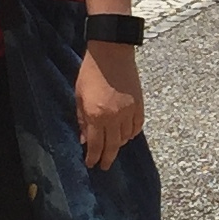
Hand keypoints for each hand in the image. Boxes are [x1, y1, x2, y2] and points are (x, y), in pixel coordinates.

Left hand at [76, 42, 143, 170]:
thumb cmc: (90, 72)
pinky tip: (126, 135)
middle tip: (104, 166)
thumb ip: (82, 120)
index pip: (95, 145)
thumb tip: (84, 139)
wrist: (111, 53)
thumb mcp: (79, 96)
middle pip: (113, 146)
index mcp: (96, 115)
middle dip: (107, 158)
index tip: (91, 164)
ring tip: (113, 147)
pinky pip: (137, 126)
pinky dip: (132, 133)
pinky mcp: (139, 105)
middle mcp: (114, 117)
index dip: (93, 157)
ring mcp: (129, 111)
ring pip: (126, 138)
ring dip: (119, 145)